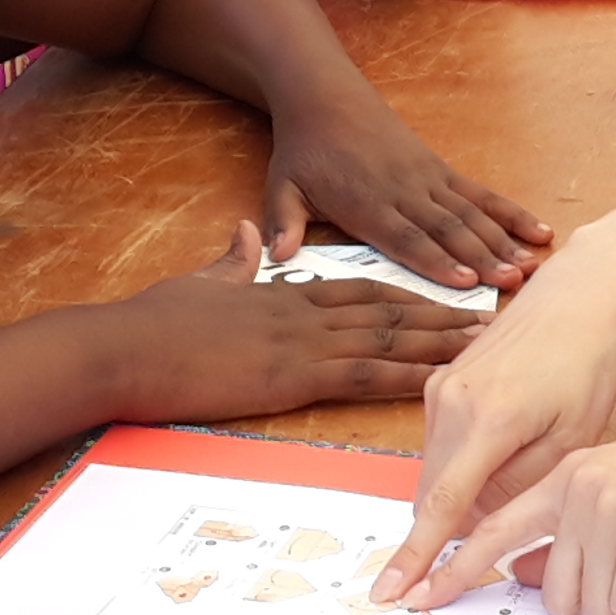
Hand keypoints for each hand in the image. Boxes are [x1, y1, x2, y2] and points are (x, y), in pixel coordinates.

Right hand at [109, 221, 490, 422]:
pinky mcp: (291, 375)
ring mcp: (301, 344)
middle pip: (388, 311)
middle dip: (441, 315)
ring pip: (386, 338)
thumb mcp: (202, 284)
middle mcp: (303, 314)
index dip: (408, 295)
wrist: (125, 347)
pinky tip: (436, 381)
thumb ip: (234, 262)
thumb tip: (252, 234)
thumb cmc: (153, 323)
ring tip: (482, 345)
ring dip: (437, 342)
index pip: (361, 291)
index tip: (444, 295)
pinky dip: (403, 374)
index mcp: (284, 295)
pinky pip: (361, 373)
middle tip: (490, 319)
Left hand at [266, 91, 550, 290]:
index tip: (465, 281)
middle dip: (482, 256)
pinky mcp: (440, 169)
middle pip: (448, 229)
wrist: (326, 97)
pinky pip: (480, 193)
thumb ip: (284, 223)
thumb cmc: (305, 149)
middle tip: (512, 281)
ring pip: (471, 213)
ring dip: (502, 240)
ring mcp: (428, 179)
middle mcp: (404, 192)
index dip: (436, 260)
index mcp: (366, 203)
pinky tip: (537, 230)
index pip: (405, 237)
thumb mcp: (283, 186)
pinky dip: (509, 212)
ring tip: (529, 265)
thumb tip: (276, 257)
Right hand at [370, 245, 615, 602]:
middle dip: (448, 527)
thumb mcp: (571, 439)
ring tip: (520, 469)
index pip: (442, 507)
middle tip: (480, 540)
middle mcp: (452, 401)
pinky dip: (462, 462)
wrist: (579, 295)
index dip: (417, 556)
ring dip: (461, 491)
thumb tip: (476, 525)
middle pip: (432, 493)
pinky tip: (505, 448)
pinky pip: (441, 442)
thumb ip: (519, 488)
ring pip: (436, 468)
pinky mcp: (442, 379)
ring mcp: (441, 386)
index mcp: (488, 420)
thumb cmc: (588, 363)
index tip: (393, 592)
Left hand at [401, 399, 615, 614]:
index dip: (449, 568)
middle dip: (598, 598)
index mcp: (564, 473)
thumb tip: (530, 575)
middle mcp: (575, 485)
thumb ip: (571, 529)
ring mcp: (604, 504)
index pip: (491, 529)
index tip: (411, 595)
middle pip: (551, 591)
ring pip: (588, 605)